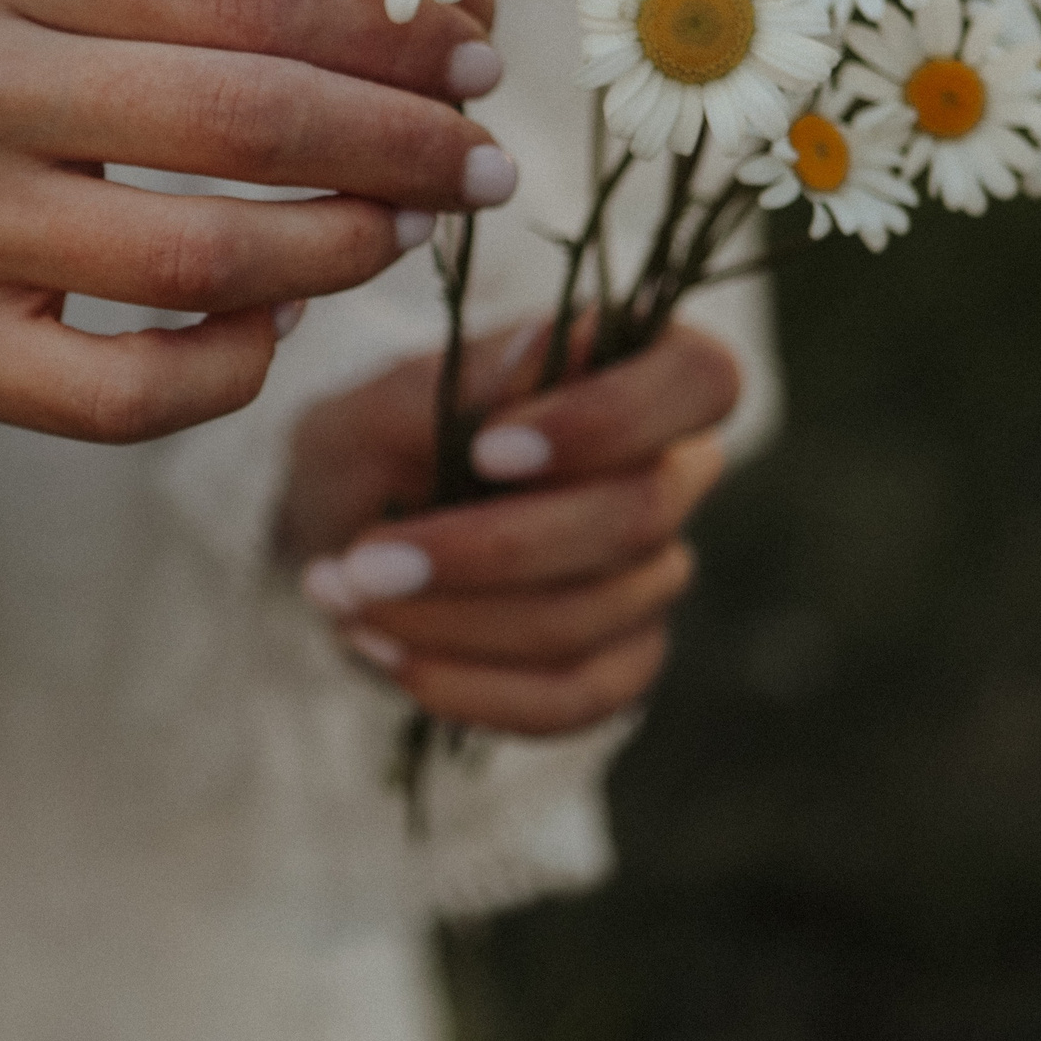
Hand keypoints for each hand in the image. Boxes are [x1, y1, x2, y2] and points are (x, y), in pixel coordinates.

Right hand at [0, 0, 512, 579]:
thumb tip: (450, 21)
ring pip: (204, 266)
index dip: (398, 43)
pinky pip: (128, 394)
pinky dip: (235, 369)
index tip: (481, 69)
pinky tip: (274, 329)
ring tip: (396, 238)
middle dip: (405, 152)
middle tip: (484, 171)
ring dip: (342, 259)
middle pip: (248, 124)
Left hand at [277, 319, 738, 736]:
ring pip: (591, 615)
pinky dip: (464, 685)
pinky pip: (570, 698)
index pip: (702, 380)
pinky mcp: (619, 665)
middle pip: (636, 518)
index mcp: (645, 372)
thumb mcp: (387, 399)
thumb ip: (466, 378)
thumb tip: (551, 341)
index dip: (613, 420)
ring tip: (344, 595)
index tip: (488, 450)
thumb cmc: (378, 440)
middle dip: (488, 550)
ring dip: (450, 619)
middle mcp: (672, 475)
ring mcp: (652, 577)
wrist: (338, 531)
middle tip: (364, 558)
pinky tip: (379, 650)